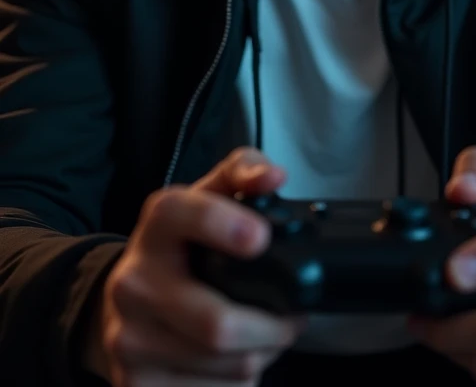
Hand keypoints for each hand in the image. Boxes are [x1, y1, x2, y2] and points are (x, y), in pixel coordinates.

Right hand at [88, 148, 302, 386]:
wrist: (122, 304)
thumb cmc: (181, 246)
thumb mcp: (207, 196)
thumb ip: (244, 170)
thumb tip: (274, 176)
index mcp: (155, 226)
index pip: (180, 215)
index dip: (223, 225)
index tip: (261, 237)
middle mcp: (133, 283)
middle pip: (216, 323)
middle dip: (272, 326)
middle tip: (293, 318)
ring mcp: (129, 341)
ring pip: (224, 365)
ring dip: (261, 355)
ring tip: (265, 335)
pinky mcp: (137, 386)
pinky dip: (239, 381)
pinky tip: (236, 360)